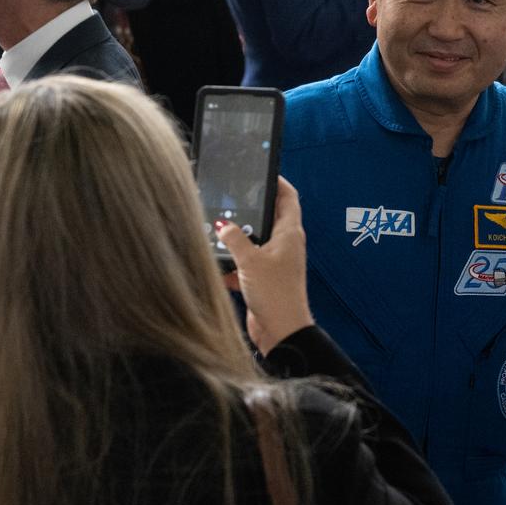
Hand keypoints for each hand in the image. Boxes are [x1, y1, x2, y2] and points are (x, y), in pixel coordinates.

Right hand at [216, 176, 313, 354]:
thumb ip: (234, 238)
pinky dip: (232, 267)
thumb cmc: (275, 295)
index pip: (288, 197)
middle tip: (228, 203)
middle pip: (266, 219)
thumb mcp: (250, 260)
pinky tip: (219, 270)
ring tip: (215, 238)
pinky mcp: (263, 280)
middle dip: (247, 214)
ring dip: (235, 243)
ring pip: (251, 243)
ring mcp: (275, 262)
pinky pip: (244, 266)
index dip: (277, 182)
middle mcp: (285, 245)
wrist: (280, 332)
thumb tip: (223, 225)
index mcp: (290, 233)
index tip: (262, 171)